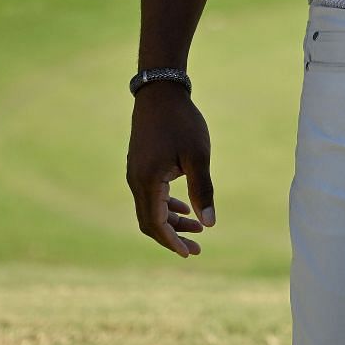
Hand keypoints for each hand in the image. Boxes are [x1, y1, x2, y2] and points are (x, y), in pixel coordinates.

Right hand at [126, 84, 214, 258]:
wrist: (160, 92)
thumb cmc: (182, 122)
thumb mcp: (198, 156)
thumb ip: (202, 190)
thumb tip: (210, 223)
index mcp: (148, 181)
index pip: (155, 224)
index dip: (172, 241)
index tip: (189, 253)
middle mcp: (136, 181)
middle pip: (150, 221)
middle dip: (172, 237)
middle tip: (196, 248)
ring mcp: (135, 173)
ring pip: (150, 209)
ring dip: (171, 221)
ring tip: (198, 229)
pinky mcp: (140, 166)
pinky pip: (150, 196)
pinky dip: (166, 206)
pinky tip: (184, 208)